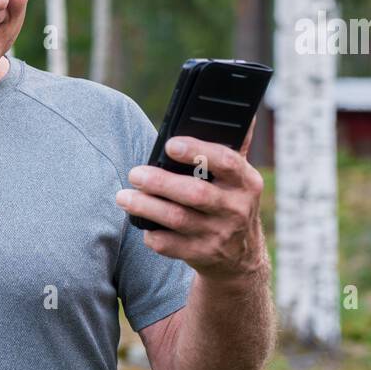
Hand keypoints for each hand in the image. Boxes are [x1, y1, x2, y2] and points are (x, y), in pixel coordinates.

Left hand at [115, 117, 267, 281]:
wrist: (240, 258)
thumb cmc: (230, 203)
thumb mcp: (240, 178)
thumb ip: (235, 146)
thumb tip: (243, 112)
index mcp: (247, 182)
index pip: (226, 162)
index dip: (197, 151)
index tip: (169, 144)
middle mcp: (236, 209)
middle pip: (195, 193)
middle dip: (160, 182)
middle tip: (134, 173)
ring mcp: (220, 235)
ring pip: (177, 219)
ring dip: (146, 206)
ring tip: (123, 196)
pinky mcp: (202, 256)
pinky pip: (170, 246)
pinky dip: (152, 235)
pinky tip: (142, 224)